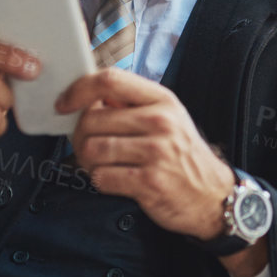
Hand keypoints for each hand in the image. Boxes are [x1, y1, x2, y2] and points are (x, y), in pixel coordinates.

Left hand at [57, 69, 237, 242]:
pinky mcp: (149, 182)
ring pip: (92, 149)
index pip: (110, 80)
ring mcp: (156, 153)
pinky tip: (114, 180)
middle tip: (87, 146)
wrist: (212, 196)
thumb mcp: (168, 118)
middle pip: (92, 118)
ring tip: (100, 164)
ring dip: (87, 161)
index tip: (64, 103)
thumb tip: (87, 96)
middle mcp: (161, 122)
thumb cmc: (183, 155)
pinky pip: (101, 177)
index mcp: (162, 100)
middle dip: (79, 135)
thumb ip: (131, 104)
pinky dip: (100, 180)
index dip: (78, 89)